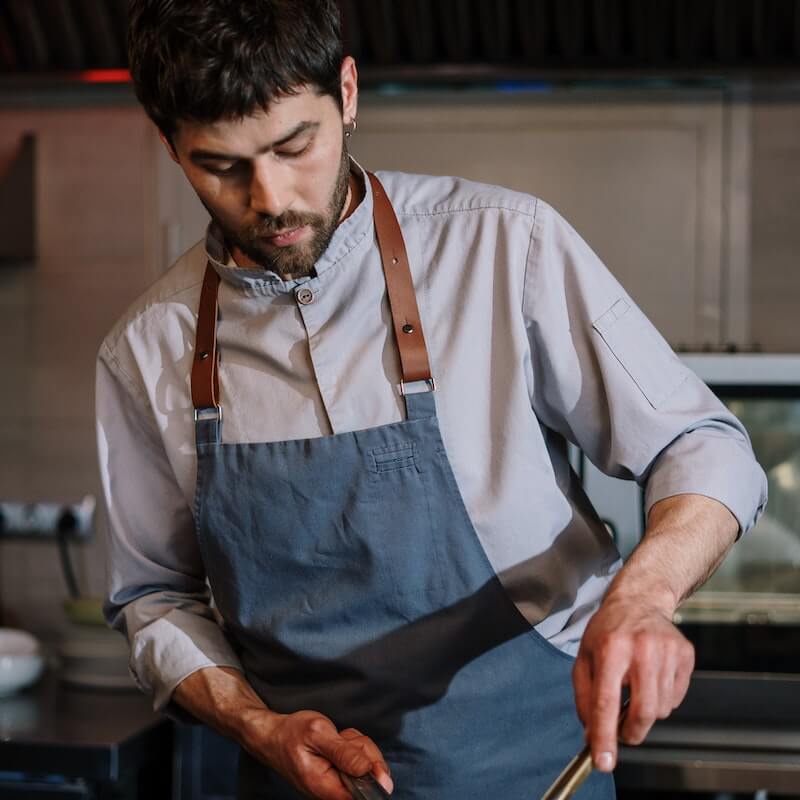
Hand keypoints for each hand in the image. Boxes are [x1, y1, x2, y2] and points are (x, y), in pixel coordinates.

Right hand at [245, 709, 392, 798]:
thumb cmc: (291, 734)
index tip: (363, 752)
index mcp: (327, 787)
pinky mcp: (338, 776)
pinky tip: (337, 741)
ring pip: (365, 765)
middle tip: (342, 737)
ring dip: (356, 745)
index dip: (373, 772)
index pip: (364, 793)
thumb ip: (344, 752)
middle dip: (363, 749)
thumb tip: (369, 770)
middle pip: (369, 776)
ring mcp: (336, 784)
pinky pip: (357, 761)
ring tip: (336, 738)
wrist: (273, 736)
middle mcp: (332, 792)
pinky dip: (351, 746)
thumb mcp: (318, 734)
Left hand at [572, 595, 693, 771]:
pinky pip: (676, 699)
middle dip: (631, 732)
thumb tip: (592, 735)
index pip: (606, 702)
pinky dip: (662, 699)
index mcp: (610, 648)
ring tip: (636, 688)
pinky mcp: (686, 654)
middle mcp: (641, 648)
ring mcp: (667, 650)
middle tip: (623, 731)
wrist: (639, 601)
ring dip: (646, 712)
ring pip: (661, 710)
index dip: (604, 736)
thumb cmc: (607, 632)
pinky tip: (652, 678)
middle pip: (643, 713)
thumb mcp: (584, 658)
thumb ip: (585, 698)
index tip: (603, 763)